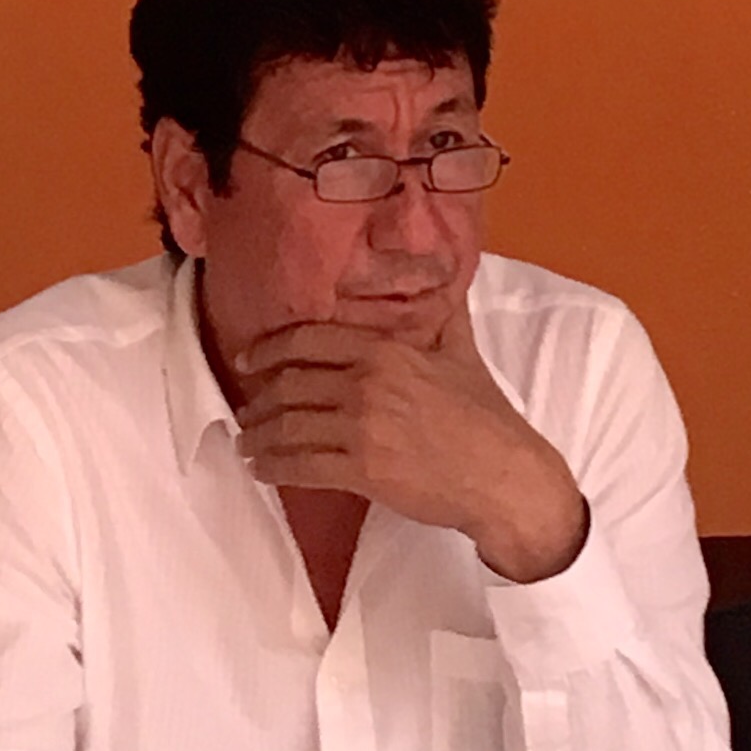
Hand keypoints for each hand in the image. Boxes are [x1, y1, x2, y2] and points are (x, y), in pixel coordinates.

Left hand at [233, 293, 588, 583]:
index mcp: (385, 350)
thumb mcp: (462, 351)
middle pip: (290, 384)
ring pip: (289, 427)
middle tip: (245, 409)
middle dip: (258, 398)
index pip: (308, 340)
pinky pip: (302, 466)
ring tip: (247, 444)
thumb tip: (449, 276)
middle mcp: (366, 383)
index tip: (247, 359)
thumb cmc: (485, 415)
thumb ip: (444, 313)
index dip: (269, 349)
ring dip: (259, 436)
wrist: (504, 475)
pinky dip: (274, 468)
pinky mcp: (364, 471)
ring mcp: (363, 429)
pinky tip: (262, 470)